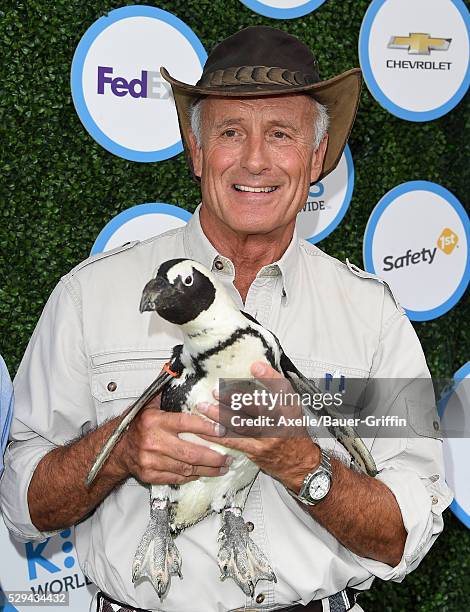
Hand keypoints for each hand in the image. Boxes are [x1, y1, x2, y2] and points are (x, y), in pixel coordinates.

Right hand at [117, 396, 230, 484]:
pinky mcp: (150, 475)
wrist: (117, 447)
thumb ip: (165, 388)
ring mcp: (151, 461)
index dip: (206, 427)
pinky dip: (192, 476)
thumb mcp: (150, 403)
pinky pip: (176, 478)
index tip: (222, 430)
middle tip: (228, 456)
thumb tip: (175, 368)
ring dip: (207, 469)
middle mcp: (153, 441)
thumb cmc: (139, 424)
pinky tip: (203, 473)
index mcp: (155, 421)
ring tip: (222, 467)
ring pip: (186, 468)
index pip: (186, 424)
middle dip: (213, 456)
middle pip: (189, 452)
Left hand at [198, 361, 319, 492]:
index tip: (255, 366)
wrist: (300, 463)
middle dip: (235, 398)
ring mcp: (268, 437)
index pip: (282, 389)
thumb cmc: (292, 431)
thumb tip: (257, 368)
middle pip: (258, 407)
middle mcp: (280, 422)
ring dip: (220, 415)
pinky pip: (234, 441)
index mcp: (290, 408)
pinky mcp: (256, 450)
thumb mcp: (291, 408)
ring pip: (242, 424)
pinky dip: (218, 434)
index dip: (269, 377)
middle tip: (218, 390)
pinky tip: (205, 428)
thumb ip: (276, 390)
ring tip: (205, 407)